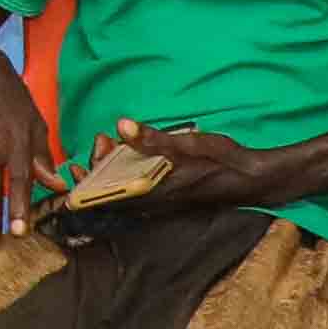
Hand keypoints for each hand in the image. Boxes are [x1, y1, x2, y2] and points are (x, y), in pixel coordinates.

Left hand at [80, 122, 276, 224]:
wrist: (253, 179)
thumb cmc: (222, 160)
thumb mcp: (190, 144)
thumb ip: (154, 138)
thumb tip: (121, 125)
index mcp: (154, 192)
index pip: (108, 197)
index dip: (84, 188)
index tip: (74, 166)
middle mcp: (154, 202)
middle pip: (112, 194)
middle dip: (97, 170)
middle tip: (101, 142)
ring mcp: (162, 202)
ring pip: (125, 192)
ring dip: (111, 171)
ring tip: (108, 145)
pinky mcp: (170, 197)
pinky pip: (138, 190)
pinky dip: (125, 174)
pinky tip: (126, 158)